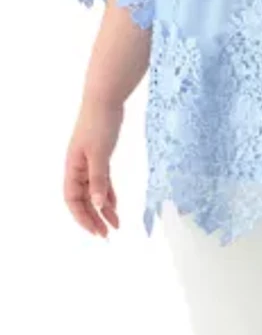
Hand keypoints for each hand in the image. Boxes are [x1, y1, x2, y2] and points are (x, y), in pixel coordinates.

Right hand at [63, 101, 122, 237]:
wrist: (105, 99)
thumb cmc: (99, 124)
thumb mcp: (99, 154)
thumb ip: (98, 179)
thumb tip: (99, 204)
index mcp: (72, 168)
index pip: (73, 199)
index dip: (82, 217)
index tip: (95, 231)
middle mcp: (78, 168)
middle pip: (83, 199)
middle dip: (93, 217)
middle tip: (106, 234)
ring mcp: (89, 162)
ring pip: (94, 191)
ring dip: (103, 208)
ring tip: (115, 224)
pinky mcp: (100, 156)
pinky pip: (102, 181)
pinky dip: (108, 193)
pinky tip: (115, 204)